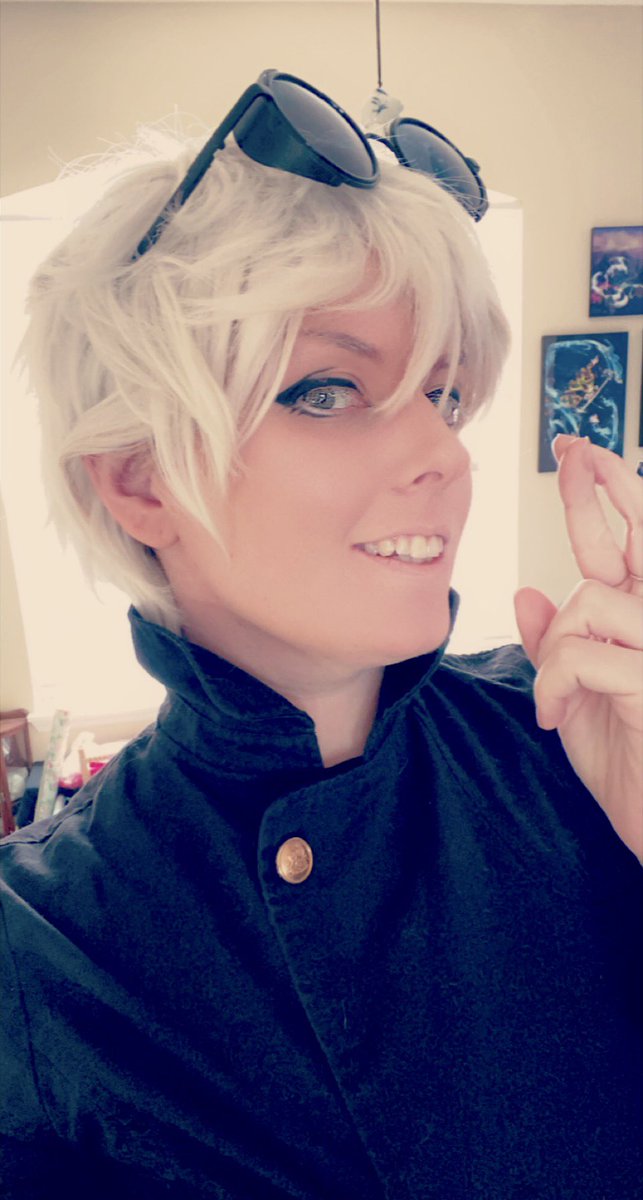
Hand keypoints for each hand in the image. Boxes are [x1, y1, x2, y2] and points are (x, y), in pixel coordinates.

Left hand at [514, 436, 642, 861]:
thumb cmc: (629, 763)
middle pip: (641, 537)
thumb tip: (527, 592)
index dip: (603, 493)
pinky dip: (554, 683)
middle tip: (573, 447)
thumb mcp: (577, 697)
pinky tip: (555, 717)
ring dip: (555, 649)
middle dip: (603, 486)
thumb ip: (557, 643)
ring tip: (554, 700)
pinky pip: (582, 653)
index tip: (576, 450)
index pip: (626, 543)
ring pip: (591, 601)